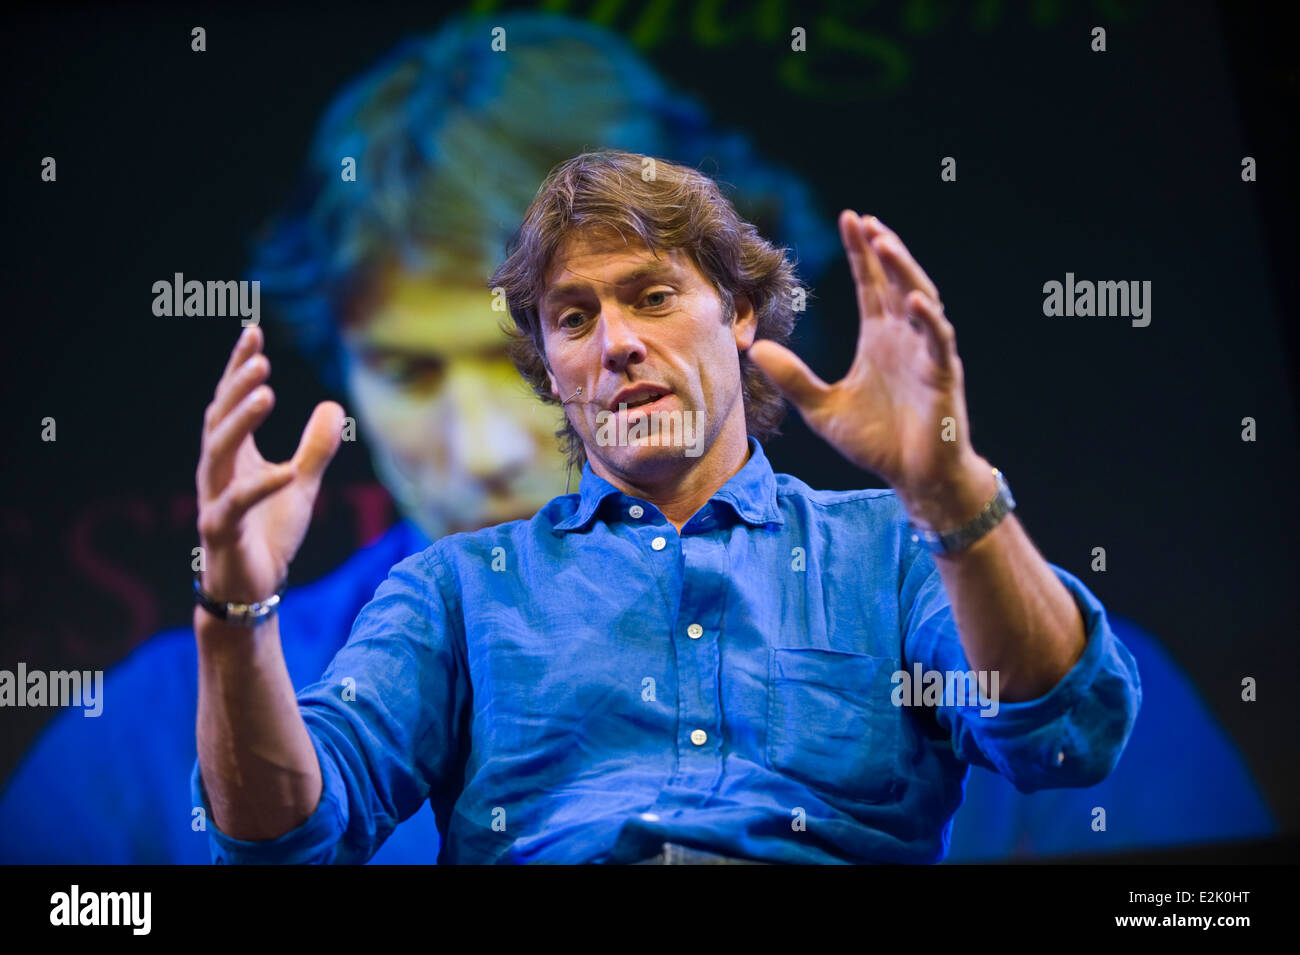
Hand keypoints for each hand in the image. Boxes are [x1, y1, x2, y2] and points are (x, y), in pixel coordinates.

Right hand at [195, 325, 343, 603]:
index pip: (230, 403)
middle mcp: (215, 472)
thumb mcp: (301, 486)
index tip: (253, 331)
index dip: (238, 368)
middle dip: (236, 386)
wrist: (250, 590)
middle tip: (260, 359)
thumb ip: (315, 449)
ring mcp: (214, 500)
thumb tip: (332, 406)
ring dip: (239, 422)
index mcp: (232, 457)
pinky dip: (260, 486)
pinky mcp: (221, 532)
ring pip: (216, 453)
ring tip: (265, 393)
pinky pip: (236, 504)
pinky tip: (286, 471)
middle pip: (218, 420)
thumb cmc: (268, 535)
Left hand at [749, 211, 990, 525]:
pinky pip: (938, 341)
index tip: (848, 218)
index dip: (861, 253)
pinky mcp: (942, 376)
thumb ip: (792, 379)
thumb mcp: (822, 408)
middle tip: (863, 221)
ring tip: (884, 243)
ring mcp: (927, 353)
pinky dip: (927, 320)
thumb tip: (754, 348)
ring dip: (904, 270)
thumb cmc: (877, 441)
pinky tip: (911, 301)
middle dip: (881, 250)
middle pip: (895, 281)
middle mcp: (904, 338)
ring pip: (920, 299)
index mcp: (879, 338)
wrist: (914, 477)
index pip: (870, 285)